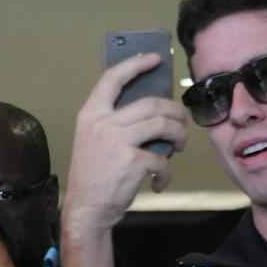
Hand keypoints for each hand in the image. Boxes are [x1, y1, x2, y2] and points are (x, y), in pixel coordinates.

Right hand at [64, 53, 188, 233]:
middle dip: (175, 111)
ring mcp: (117, 141)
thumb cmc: (92, 175)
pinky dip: (166, 171)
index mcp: (91, 114)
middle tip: (181, 121)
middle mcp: (103, 123)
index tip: (155, 58)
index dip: (135, 64)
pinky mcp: (132, 162)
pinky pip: (162, 158)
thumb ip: (115, 122)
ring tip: (179, 145)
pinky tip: (158, 181)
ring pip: (163, 124)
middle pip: (151, 103)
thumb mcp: (94, 140)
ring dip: (179, 135)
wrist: (85, 209)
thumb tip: (153, 110)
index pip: (113, 78)